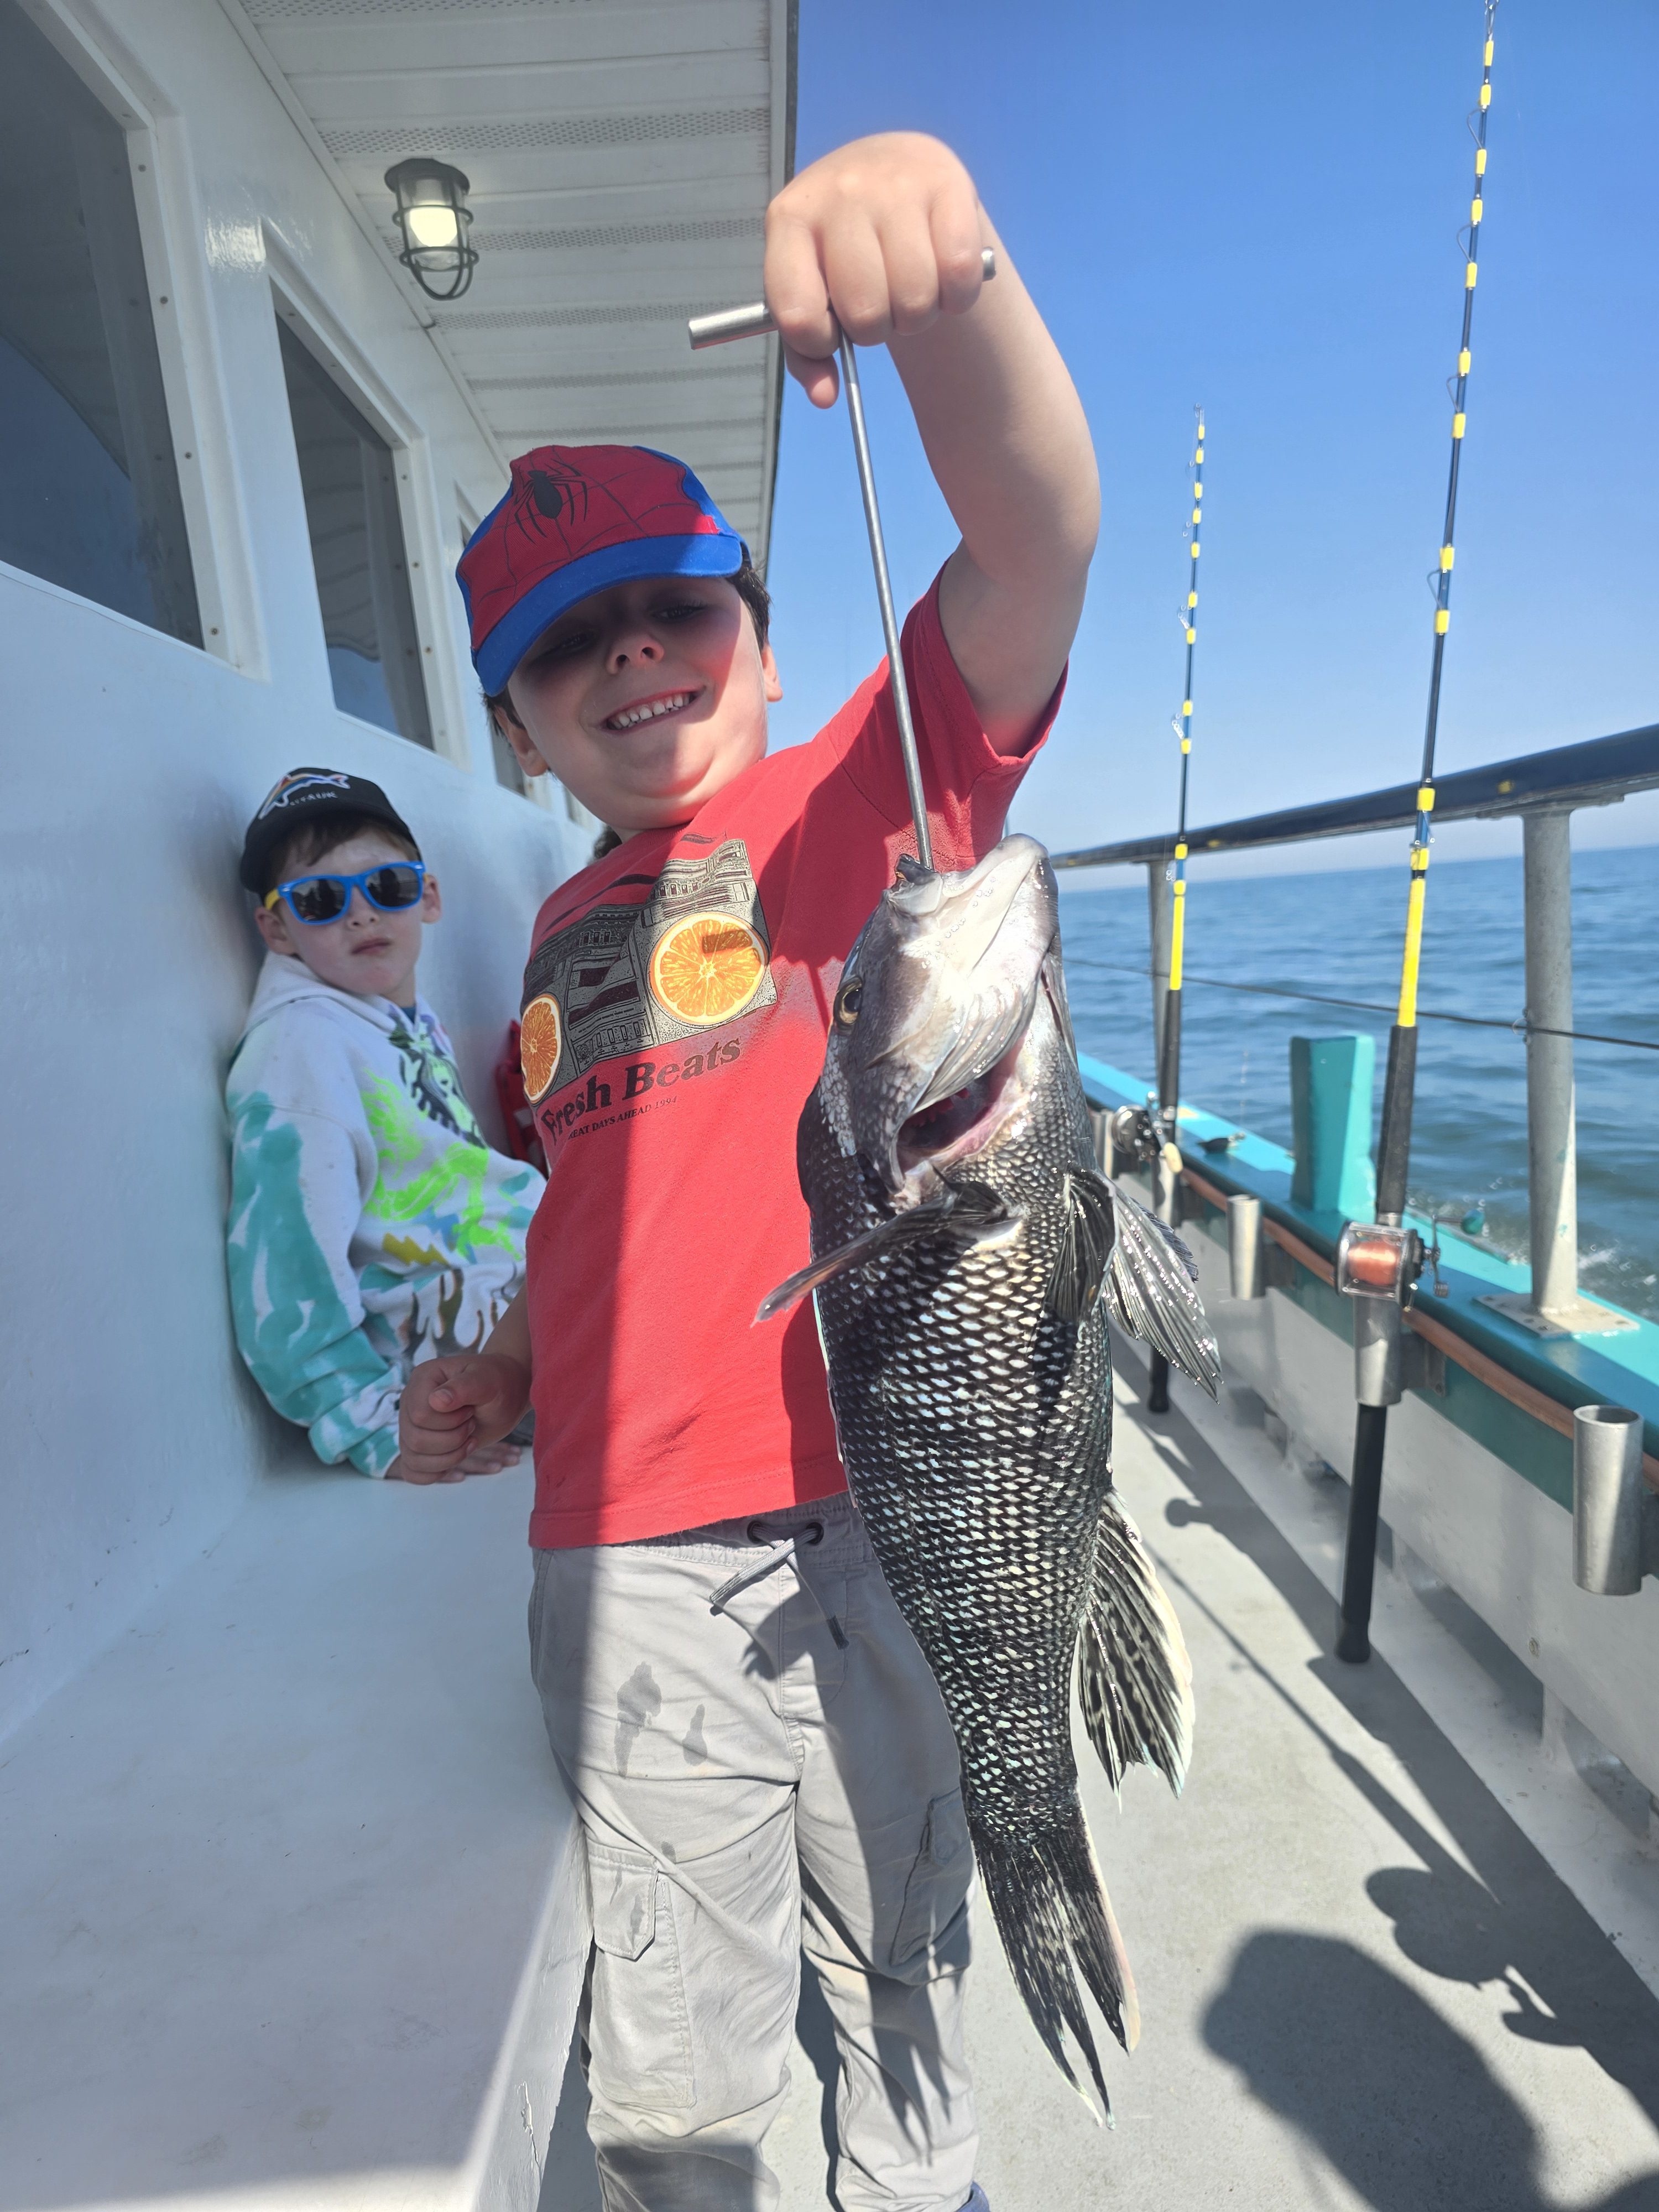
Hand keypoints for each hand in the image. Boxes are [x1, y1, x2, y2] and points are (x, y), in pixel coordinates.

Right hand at [395, 1355, 530, 1484]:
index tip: (471, 1411)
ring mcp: (412, 1425)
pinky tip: (455, 1462)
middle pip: (416, 1440)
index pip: (420, 1415)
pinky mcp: (419, 1446)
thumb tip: (436, 1401)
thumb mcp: (487, 1381)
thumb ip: (462, 1388)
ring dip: (449, 1457)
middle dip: (453, 1439)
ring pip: (413, 1458)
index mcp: (422, 1379)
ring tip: (469, 1440)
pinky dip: (435, 1473)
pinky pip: (412, 1471)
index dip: (450, 1422)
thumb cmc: (497, 1383)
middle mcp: (410, 1402)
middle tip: (471, 1424)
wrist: (506, 1395)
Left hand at [764, 133, 986, 407]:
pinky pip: (959, 275)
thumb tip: (825, 398)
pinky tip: (944, 276)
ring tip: (910, 288)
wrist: (890, 169)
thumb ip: (807, 351)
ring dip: (919, 314)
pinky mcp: (948, 182)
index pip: (798, 312)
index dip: (819, 342)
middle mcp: (840, 192)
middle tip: (879, 303)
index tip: (831, 330)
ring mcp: (894, 183)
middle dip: (877, 328)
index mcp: (790, 220)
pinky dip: (958, 296)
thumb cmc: (844, 250)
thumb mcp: (814, 289)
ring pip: (916, 299)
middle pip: (866, 313)